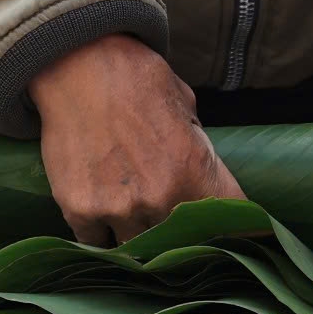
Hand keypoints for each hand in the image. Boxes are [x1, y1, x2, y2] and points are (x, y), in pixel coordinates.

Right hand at [29, 33, 243, 245]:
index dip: (236, 228)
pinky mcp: (79, 209)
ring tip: (131, 216)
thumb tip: (208, 178)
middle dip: (179, 236)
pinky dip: (100, 232)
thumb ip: (199, 151)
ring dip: (137, 237)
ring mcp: (117, 208)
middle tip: (172, 226)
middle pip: (180, 243)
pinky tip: (101, 213)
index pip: (231, 221)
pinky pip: (95, 242)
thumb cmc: (135, 79)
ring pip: (137, 249)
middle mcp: (159, 197)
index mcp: (194, 170)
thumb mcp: (186, 108)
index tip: (232, 234)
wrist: (76, 63)